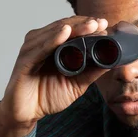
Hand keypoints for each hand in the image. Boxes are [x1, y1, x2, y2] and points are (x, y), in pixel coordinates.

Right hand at [0, 16, 109, 136]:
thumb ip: (91, 71)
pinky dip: (53, 39)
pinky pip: (41, 47)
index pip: (72, 28)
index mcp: (54, 45)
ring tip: (91, 26)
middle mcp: (42, 42)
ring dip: (74, 28)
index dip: (88, 24)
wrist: (26, 113)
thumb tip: (112, 60)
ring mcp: (32, 49)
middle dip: (84, 23)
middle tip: (101, 23)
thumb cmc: (47, 96)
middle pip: (65, 26)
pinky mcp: (25, 60)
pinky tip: (65, 32)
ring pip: (55, 32)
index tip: (105, 25)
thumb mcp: (76, 84)